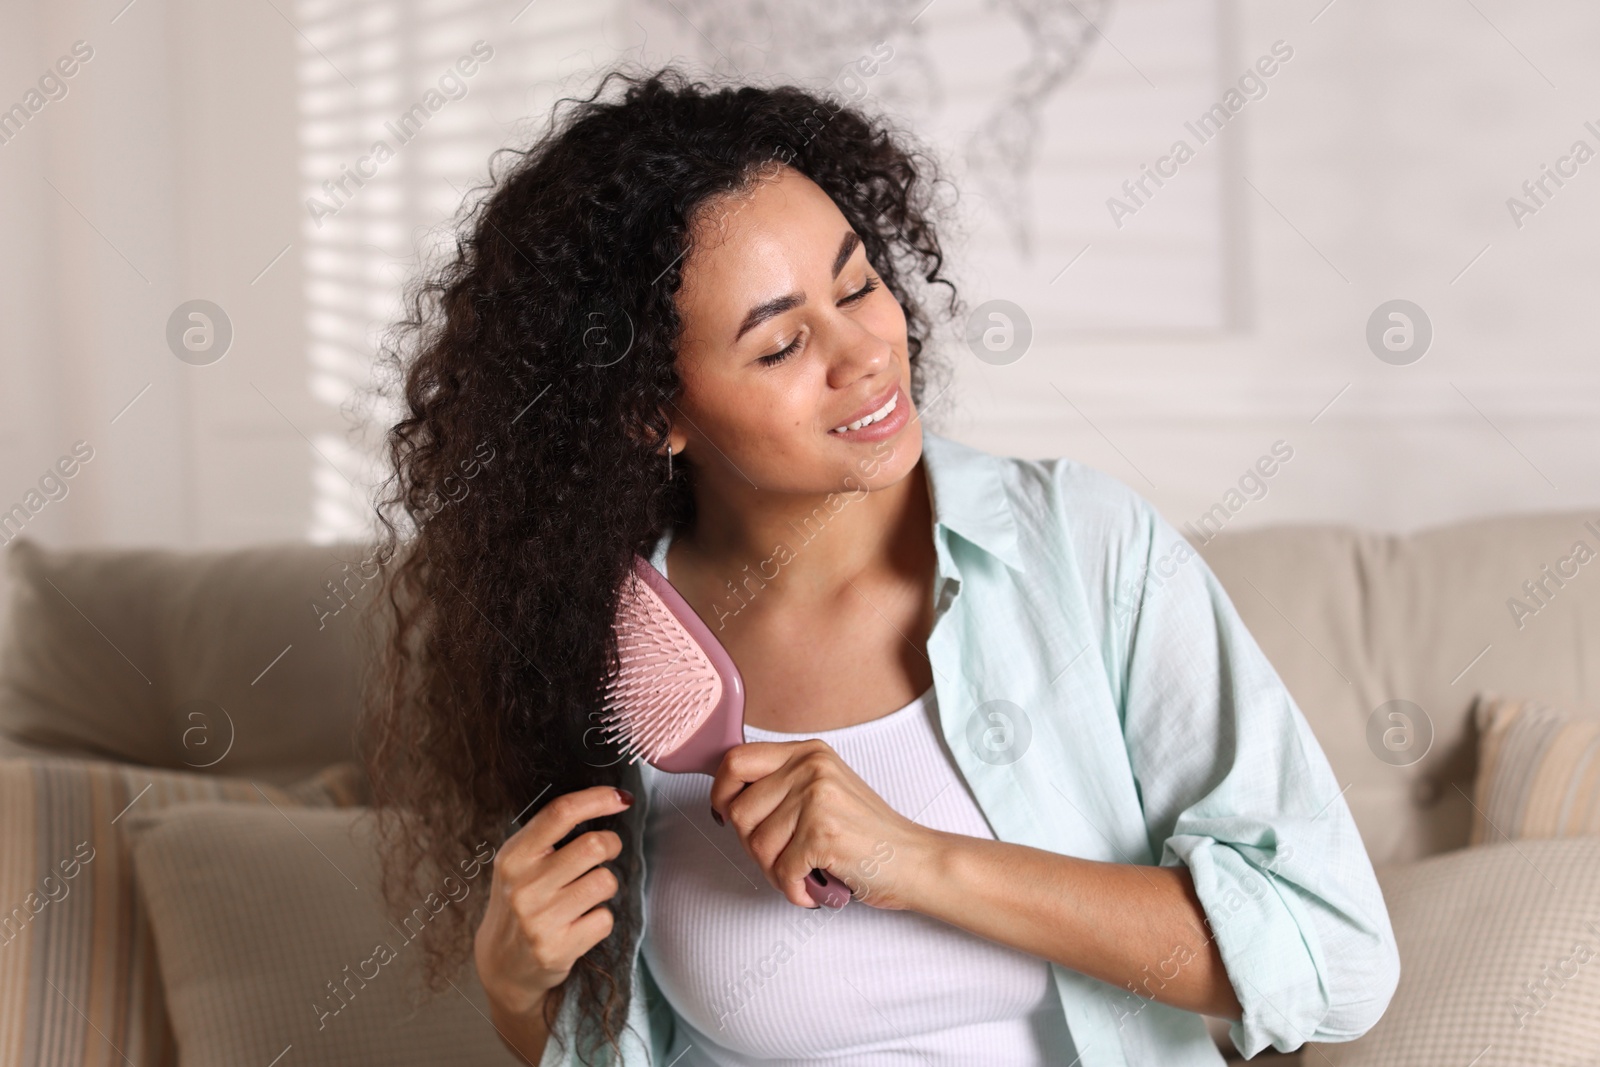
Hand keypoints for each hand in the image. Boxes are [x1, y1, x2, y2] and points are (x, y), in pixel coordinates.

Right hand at [474, 785, 631, 1018]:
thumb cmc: (520, 902)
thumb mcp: (520, 863)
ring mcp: (540, 920)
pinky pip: (605, 919)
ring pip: (605, 882)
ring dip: (605, 884)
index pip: (561, 813)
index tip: (621, 798)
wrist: (501, 964)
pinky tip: (581, 924)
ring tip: (587, 894)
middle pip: (593, 846)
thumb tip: (606, 799)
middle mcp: (524, 886)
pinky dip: (601, 919)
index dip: (597, 800)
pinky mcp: (558, 949)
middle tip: (607, 851)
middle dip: (611, 844)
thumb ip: (550, 834)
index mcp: (514, 856)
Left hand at [707, 739, 940, 910]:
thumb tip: (726, 801)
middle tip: (782, 858)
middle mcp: (811, 767)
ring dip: (776, 871)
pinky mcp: (823, 833)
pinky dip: (794, 890)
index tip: (725, 814)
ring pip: (757, 845)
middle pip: (739, 811)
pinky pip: (781, 872)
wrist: (916, 860)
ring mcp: (817, 798)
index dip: (720, 793)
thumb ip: (782, 787)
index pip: (736, 760)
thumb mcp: (824, 791)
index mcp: (808, 753)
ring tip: (804, 872)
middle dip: (753, 846)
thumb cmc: (869, 835)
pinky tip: (816, 887)